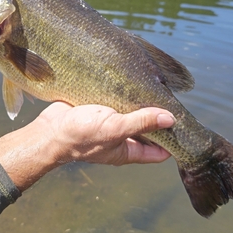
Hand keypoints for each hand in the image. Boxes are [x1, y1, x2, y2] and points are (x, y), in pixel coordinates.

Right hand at [0, 102, 173, 191]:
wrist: (48, 129)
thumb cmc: (80, 136)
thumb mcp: (114, 129)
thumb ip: (141, 123)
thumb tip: (170, 118)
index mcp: (128, 151)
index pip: (160, 151)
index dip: (173, 141)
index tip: (184, 125)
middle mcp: (122, 138)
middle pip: (149, 130)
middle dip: (159, 118)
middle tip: (171, 99)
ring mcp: (111, 123)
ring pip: (134, 113)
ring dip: (142, 103)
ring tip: (156, 87)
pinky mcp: (101, 109)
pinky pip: (119, 103)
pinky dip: (127, 95)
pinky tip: (135, 81)